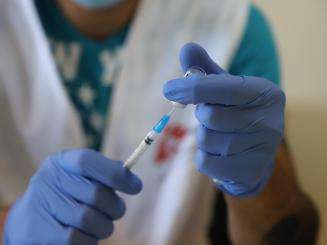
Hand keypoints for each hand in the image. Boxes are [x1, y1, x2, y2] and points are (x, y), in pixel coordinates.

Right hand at [4, 149, 141, 243]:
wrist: (29, 221)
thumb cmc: (67, 196)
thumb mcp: (81, 177)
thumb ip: (103, 173)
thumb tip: (130, 178)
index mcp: (62, 162)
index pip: (88, 161)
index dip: (116, 174)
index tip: (136, 187)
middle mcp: (47, 179)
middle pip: (95, 193)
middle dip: (115, 206)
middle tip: (117, 211)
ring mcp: (39, 205)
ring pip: (88, 219)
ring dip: (104, 226)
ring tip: (101, 225)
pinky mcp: (37, 233)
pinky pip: (77, 240)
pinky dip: (89, 241)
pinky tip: (86, 236)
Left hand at [163, 43, 284, 196]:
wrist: (256, 152)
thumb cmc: (237, 113)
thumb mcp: (224, 88)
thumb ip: (205, 70)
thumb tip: (186, 48)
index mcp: (264, 92)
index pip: (221, 87)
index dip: (190, 87)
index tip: (168, 89)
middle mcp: (269, 120)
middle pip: (210, 116)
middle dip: (202, 116)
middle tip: (211, 116)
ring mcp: (262, 149)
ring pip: (206, 141)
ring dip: (204, 137)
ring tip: (220, 135)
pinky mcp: (250, 171)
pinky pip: (206, 162)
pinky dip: (204, 156)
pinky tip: (219, 153)